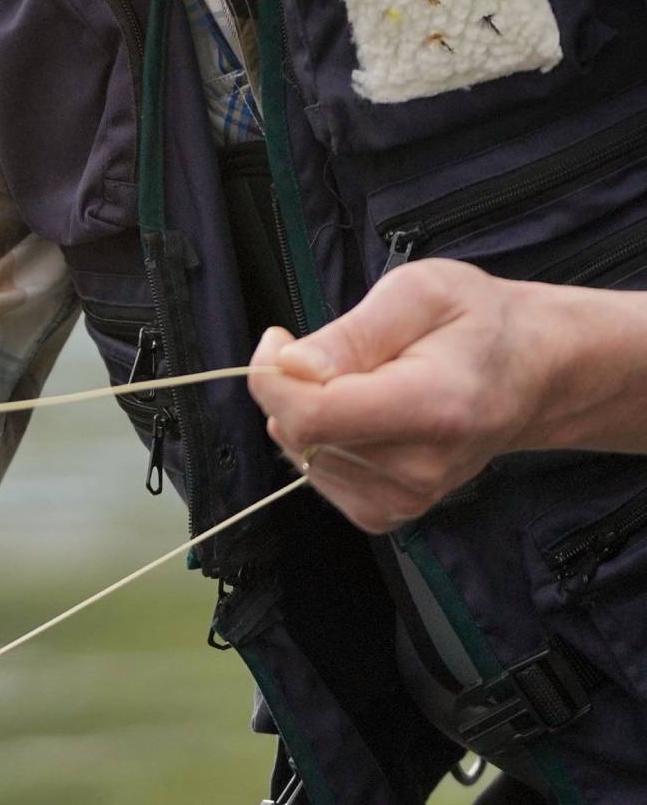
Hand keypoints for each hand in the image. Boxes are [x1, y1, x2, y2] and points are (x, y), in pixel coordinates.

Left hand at [247, 260, 550, 532]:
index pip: (312, 416)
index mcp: (433, 406)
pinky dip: (323, 441)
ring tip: (367, 382)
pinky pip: (318, 475)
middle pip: (300, 436)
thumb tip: (290, 367)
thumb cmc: (478, 322)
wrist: (533, 372)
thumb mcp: (418, 292)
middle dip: (294, 388)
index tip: (280, 338)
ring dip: (311, 413)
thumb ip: (351, 333)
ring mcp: (408, 498)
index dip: (272, 377)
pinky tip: (363, 416)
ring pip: (302, 455)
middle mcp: (421, 467)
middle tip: (341, 353)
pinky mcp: (390, 512)